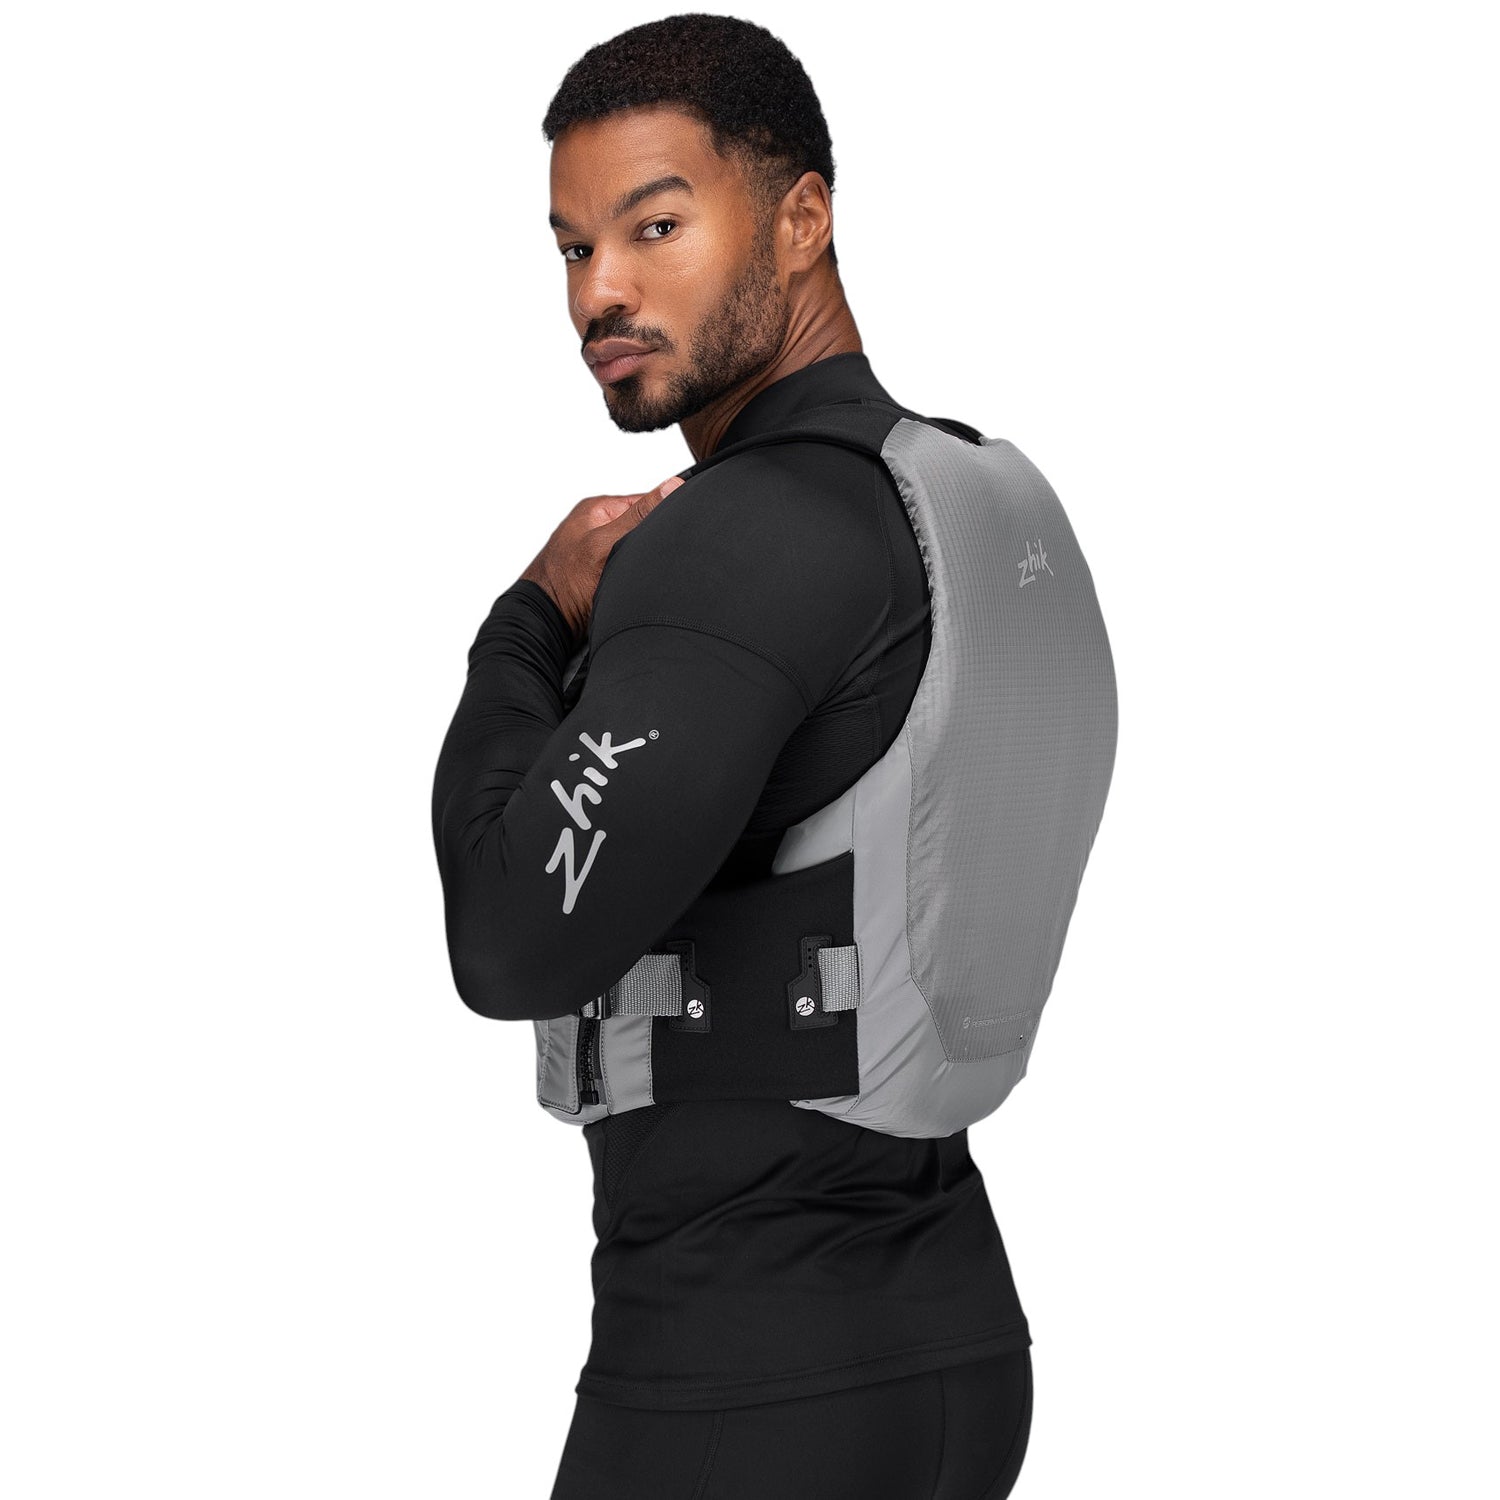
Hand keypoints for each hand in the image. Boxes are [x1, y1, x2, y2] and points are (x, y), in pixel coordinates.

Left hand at [520, 474, 684, 644]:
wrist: (547, 622)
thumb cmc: (564, 584)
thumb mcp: (607, 543)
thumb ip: (639, 515)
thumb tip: (671, 487)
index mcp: (599, 510)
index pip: (646, 501)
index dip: (663, 515)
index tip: (670, 531)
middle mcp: (599, 528)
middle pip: (643, 527)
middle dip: (651, 543)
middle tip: (642, 559)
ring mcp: (600, 551)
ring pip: (638, 550)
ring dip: (642, 563)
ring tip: (628, 574)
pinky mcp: (603, 573)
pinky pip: (630, 569)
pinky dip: (633, 577)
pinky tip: (626, 585)